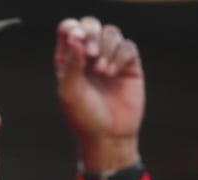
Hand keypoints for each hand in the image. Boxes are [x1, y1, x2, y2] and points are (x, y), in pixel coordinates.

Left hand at [55, 16, 144, 171]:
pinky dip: (120, 56)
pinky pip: (128, 46)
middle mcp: (89, 56)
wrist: (108, 137)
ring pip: (111, 32)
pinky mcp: (128, 66)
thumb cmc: (84, 118)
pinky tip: (113, 74)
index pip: (69, 29)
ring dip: (107, 47)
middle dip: (92, 34)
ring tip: (102, 72)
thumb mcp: (70, 92)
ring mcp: (110, 59)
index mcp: (69, 60)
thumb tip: (75, 36)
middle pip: (91, 25)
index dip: (73, 28)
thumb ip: (71, 63)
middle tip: (91, 55)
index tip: (77, 40)